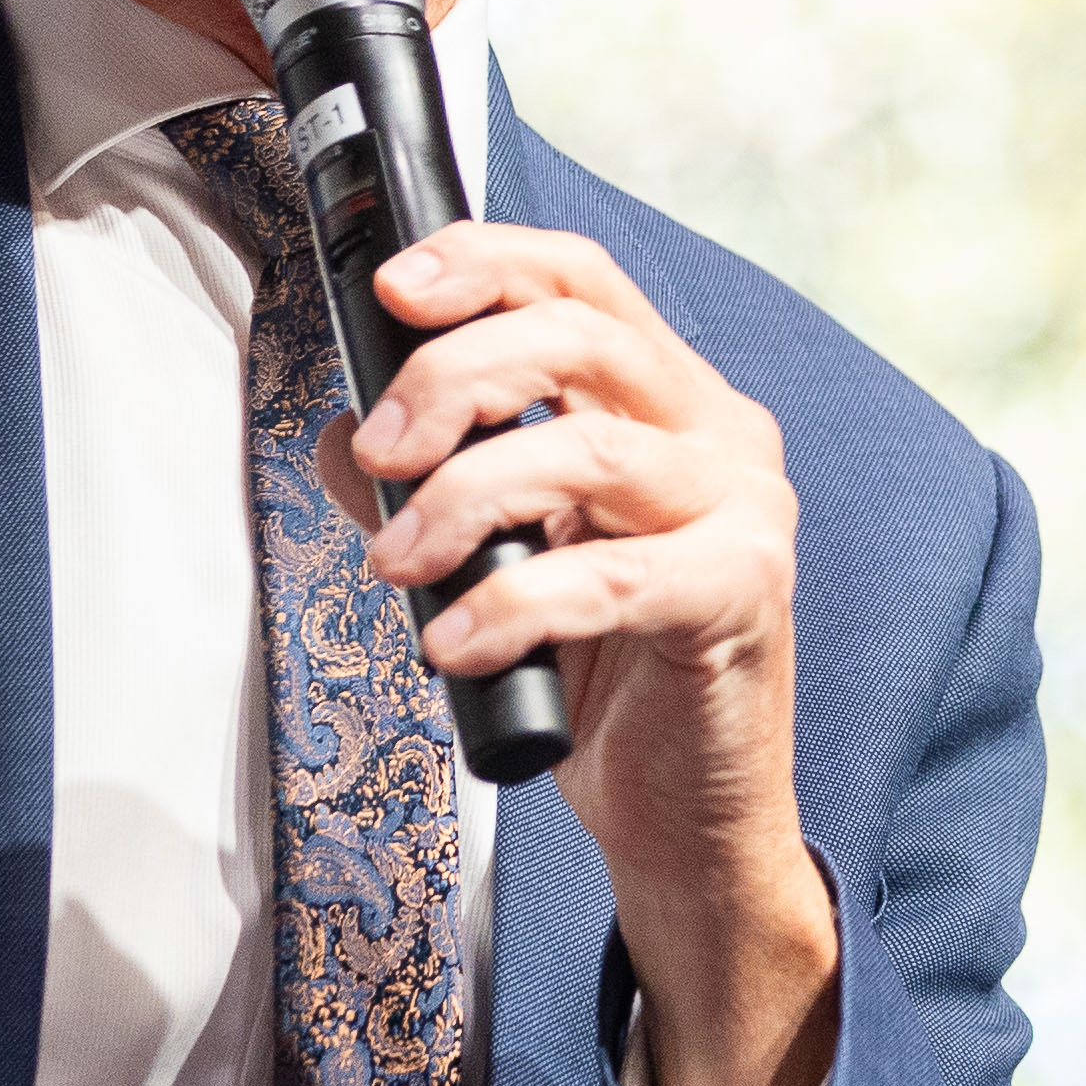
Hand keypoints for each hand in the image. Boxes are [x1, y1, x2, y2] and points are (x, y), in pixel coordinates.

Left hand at [343, 223, 842, 1085]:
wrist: (685, 822)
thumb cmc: (607, 687)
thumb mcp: (502, 564)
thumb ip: (433, 487)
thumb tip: (341, 431)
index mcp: (669, 403)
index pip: (582, 283)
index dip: (486, 262)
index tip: (392, 286)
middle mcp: (720, 436)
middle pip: (582, 336)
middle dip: (455, 376)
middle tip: (383, 448)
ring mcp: (743, 513)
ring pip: (590, 448)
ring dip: (465, 495)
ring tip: (396, 564)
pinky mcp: (742, 597)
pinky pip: (613, 577)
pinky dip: (512, 603)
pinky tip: (451, 641)